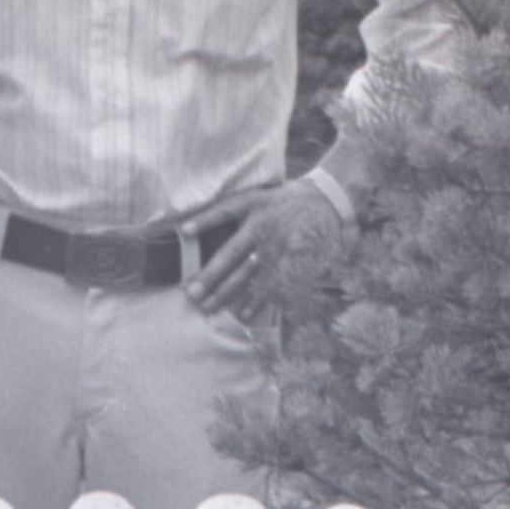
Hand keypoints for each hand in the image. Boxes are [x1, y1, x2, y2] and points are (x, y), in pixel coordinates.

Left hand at [188, 174, 347, 314]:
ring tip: (210, 307)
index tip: (183, 231)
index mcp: (253, 207)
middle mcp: (263, 227)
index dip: (204, 220)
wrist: (326, 201)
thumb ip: (227, 210)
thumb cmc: (283, 200)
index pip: (223, 213)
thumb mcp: (256, 196)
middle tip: (193, 294)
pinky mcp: (293, 261)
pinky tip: (244, 313)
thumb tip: (189, 226)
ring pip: (249, 274)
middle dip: (211, 276)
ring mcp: (278, 246)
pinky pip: (273, 284)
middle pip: (232, 253)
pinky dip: (258, 301)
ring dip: (229, 292)